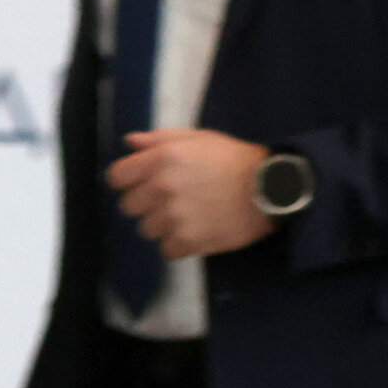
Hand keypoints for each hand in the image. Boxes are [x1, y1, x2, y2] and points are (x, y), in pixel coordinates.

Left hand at [107, 129, 273, 259]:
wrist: (271, 189)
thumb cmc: (235, 160)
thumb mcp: (200, 138)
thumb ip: (160, 138)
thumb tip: (130, 143)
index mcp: (163, 159)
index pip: (116, 177)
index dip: (128, 181)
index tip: (142, 184)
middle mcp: (163, 188)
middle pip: (128, 207)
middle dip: (147, 203)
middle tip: (171, 200)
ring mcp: (174, 217)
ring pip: (147, 229)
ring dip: (163, 225)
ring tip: (188, 216)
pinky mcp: (188, 241)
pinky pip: (166, 250)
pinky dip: (179, 244)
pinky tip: (196, 231)